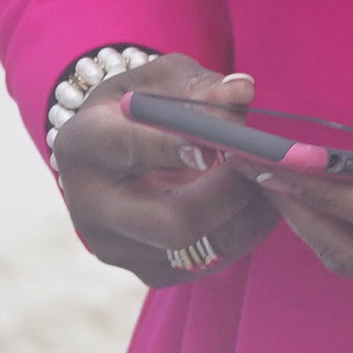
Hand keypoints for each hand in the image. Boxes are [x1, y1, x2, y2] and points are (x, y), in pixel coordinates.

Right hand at [51, 54, 279, 287]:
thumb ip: (199, 86)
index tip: (222, 142)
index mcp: (83, 144)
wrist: (109, 154)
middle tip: (262, 163)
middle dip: (230, 193)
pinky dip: (245, 231)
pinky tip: (255, 201)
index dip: (178, 148)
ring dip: (249, 213)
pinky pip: (211, 262)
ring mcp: (118, 248)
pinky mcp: (147, 271)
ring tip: (269, 177)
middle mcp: (91, 207)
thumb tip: (242, 92)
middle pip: (172, 222)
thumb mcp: (158, 81)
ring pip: (202, 248)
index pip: (130, 150)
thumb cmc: (138, 107)